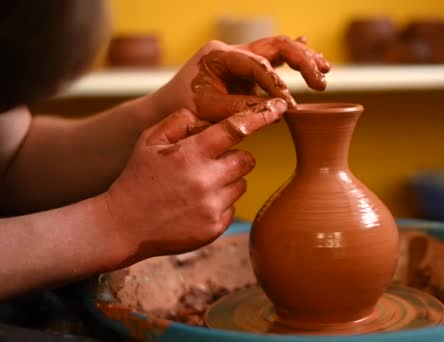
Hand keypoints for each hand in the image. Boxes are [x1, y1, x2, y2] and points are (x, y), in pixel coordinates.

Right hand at [103, 98, 286, 263]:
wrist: (123, 226)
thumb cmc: (137, 179)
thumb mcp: (148, 142)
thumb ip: (177, 122)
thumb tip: (203, 113)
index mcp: (190, 154)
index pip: (235, 129)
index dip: (260, 116)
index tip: (280, 107)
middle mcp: (206, 179)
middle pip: (246, 160)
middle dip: (234, 158)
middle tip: (212, 163)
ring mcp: (212, 205)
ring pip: (242, 184)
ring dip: (228, 181)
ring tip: (198, 187)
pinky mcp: (216, 227)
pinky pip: (232, 207)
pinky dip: (220, 204)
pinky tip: (195, 206)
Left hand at [154, 36, 329, 121]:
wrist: (164, 111)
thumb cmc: (182, 111)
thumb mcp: (212, 112)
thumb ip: (246, 108)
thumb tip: (282, 108)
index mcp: (219, 55)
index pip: (258, 66)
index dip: (277, 86)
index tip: (291, 106)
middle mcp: (231, 51)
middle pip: (275, 46)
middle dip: (302, 62)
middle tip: (321, 80)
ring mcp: (239, 59)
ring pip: (277, 50)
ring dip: (303, 58)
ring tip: (325, 69)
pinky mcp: (244, 71)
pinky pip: (272, 60)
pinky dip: (291, 59)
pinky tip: (311, 52)